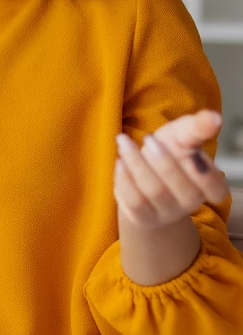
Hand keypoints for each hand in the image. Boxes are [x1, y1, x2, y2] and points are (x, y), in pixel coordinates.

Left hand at [114, 110, 228, 228]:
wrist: (144, 174)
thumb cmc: (169, 151)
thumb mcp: (182, 136)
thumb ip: (197, 128)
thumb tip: (214, 118)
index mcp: (209, 186)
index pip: (214, 186)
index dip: (200, 170)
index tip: (186, 145)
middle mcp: (191, 203)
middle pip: (182, 189)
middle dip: (164, 161)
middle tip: (149, 138)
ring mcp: (166, 213)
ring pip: (155, 192)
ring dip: (137, 164)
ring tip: (123, 141)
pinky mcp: (143, 217)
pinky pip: (134, 202)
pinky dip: (125, 179)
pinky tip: (119, 161)